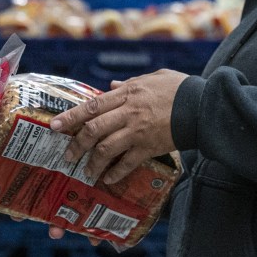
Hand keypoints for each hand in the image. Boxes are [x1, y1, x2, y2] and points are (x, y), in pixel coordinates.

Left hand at [49, 69, 187, 185]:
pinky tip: (108, 178)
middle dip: (76, 143)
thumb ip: (129, 84)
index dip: (71, 116)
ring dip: (93, 161)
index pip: (92, 105)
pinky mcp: (150, 147)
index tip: (54, 125)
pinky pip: (128, 162)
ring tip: (86, 171)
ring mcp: (138, 131)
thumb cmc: (178, 89)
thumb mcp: (152, 78)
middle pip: (94, 129)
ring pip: (107, 148)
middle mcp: (129, 113)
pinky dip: (116, 172)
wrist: (203, 106)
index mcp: (127, 94)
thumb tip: (111, 86)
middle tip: (67, 155)